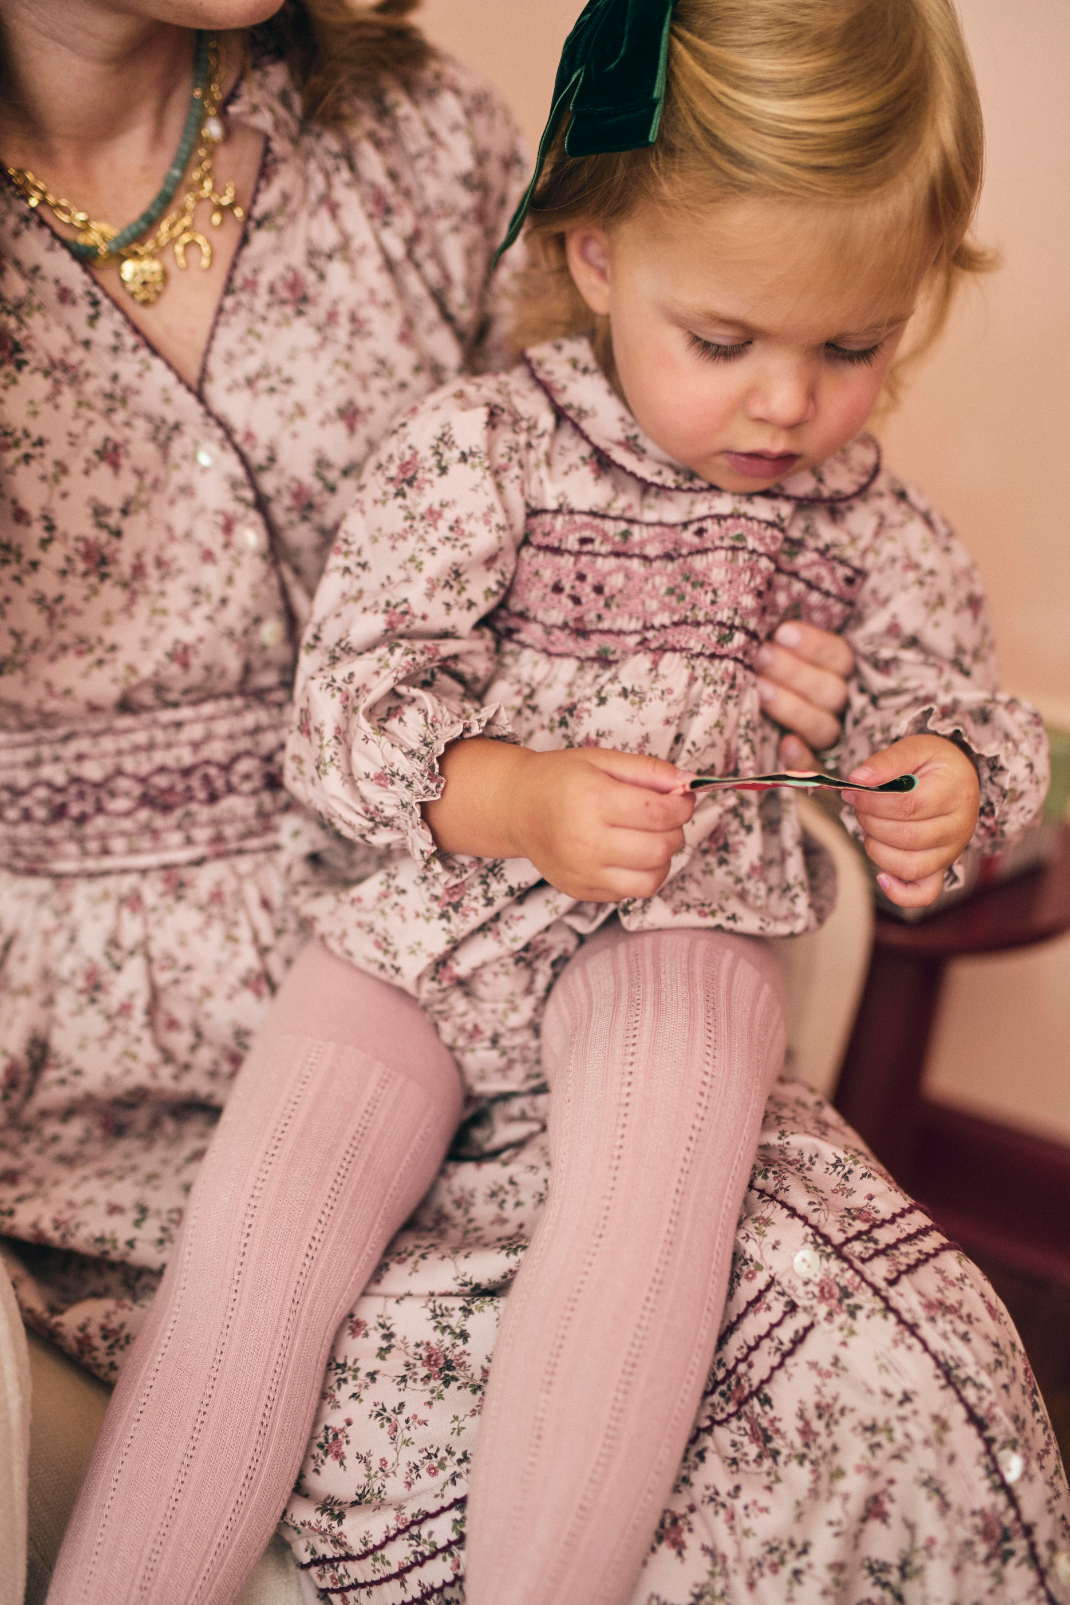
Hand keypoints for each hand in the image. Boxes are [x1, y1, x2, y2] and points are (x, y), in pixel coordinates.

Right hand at [422, 738, 693, 901]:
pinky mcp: (581, 891)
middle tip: (667, 817)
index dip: (682, 805)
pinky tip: (632, 854)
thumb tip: (689, 782)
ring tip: (652, 838)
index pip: (661, 813)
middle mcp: (586, 841)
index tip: (681, 798)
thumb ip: (648, 770)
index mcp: (593, 801)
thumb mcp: (602, 760)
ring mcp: (583, 872)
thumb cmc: (561, 779)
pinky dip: (643, 874)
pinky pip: (632, 893)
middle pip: (661, 848)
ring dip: (664, 857)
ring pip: (652, 878)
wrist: (517, 808)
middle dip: (676, 830)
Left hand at [754, 621, 853, 768]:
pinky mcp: (815, 770)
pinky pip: (816, 768)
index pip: (840, 657)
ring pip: (824, 727)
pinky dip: (801, 758)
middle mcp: (841, 707)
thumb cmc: (766, 678)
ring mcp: (831, 740)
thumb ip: (781, 645)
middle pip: (832, 692)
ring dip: (793, 708)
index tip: (781, 633)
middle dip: (794, 672)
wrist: (756, 731)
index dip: (814, 645)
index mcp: (840, 674)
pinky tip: (786, 744)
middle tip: (761, 656)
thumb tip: (765, 624)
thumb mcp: (778, 657)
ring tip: (760, 689)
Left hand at [843, 735, 980, 907]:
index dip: (873, 802)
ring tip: (870, 826)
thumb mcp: (915, 748)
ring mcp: (951, 851)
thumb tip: (857, 779)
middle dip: (871, 822)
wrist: (958, 778)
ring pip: (910, 866)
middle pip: (907, 837)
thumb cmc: (934, 763)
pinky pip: (924, 893)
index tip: (854, 792)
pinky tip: (881, 875)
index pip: (909, 805)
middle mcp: (959, 827)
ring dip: (877, 848)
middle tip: (860, 805)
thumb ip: (886, 761)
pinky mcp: (942, 868)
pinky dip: (899, 892)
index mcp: (955, 792)